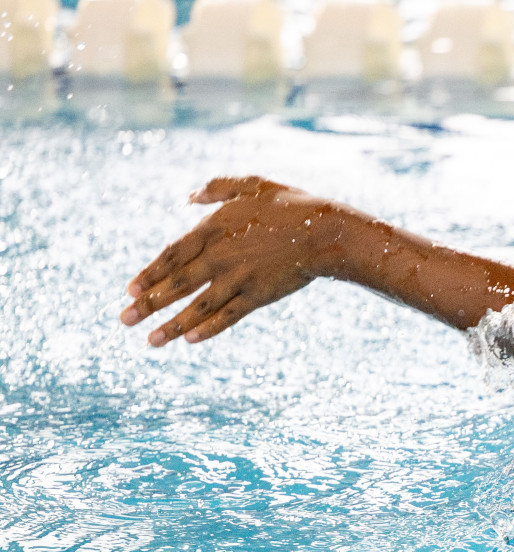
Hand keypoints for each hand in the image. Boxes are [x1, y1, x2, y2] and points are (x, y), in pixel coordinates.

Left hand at [121, 176, 353, 345]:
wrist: (326, 233)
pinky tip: (190, 340)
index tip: (129, 290)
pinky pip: (229, 316)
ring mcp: (239, 279)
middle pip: (176, 284)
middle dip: (148, 304)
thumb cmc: (292, 205)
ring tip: (151, 341)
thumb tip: (190, 197)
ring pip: (198, 306)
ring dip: (171, 325)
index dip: (149, 274)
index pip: (172, 255)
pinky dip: (209, 329)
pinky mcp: (259, 296)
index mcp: (214, 228)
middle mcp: (220, 257)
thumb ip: (217, 189)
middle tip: (124, 320)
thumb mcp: (252, 185)